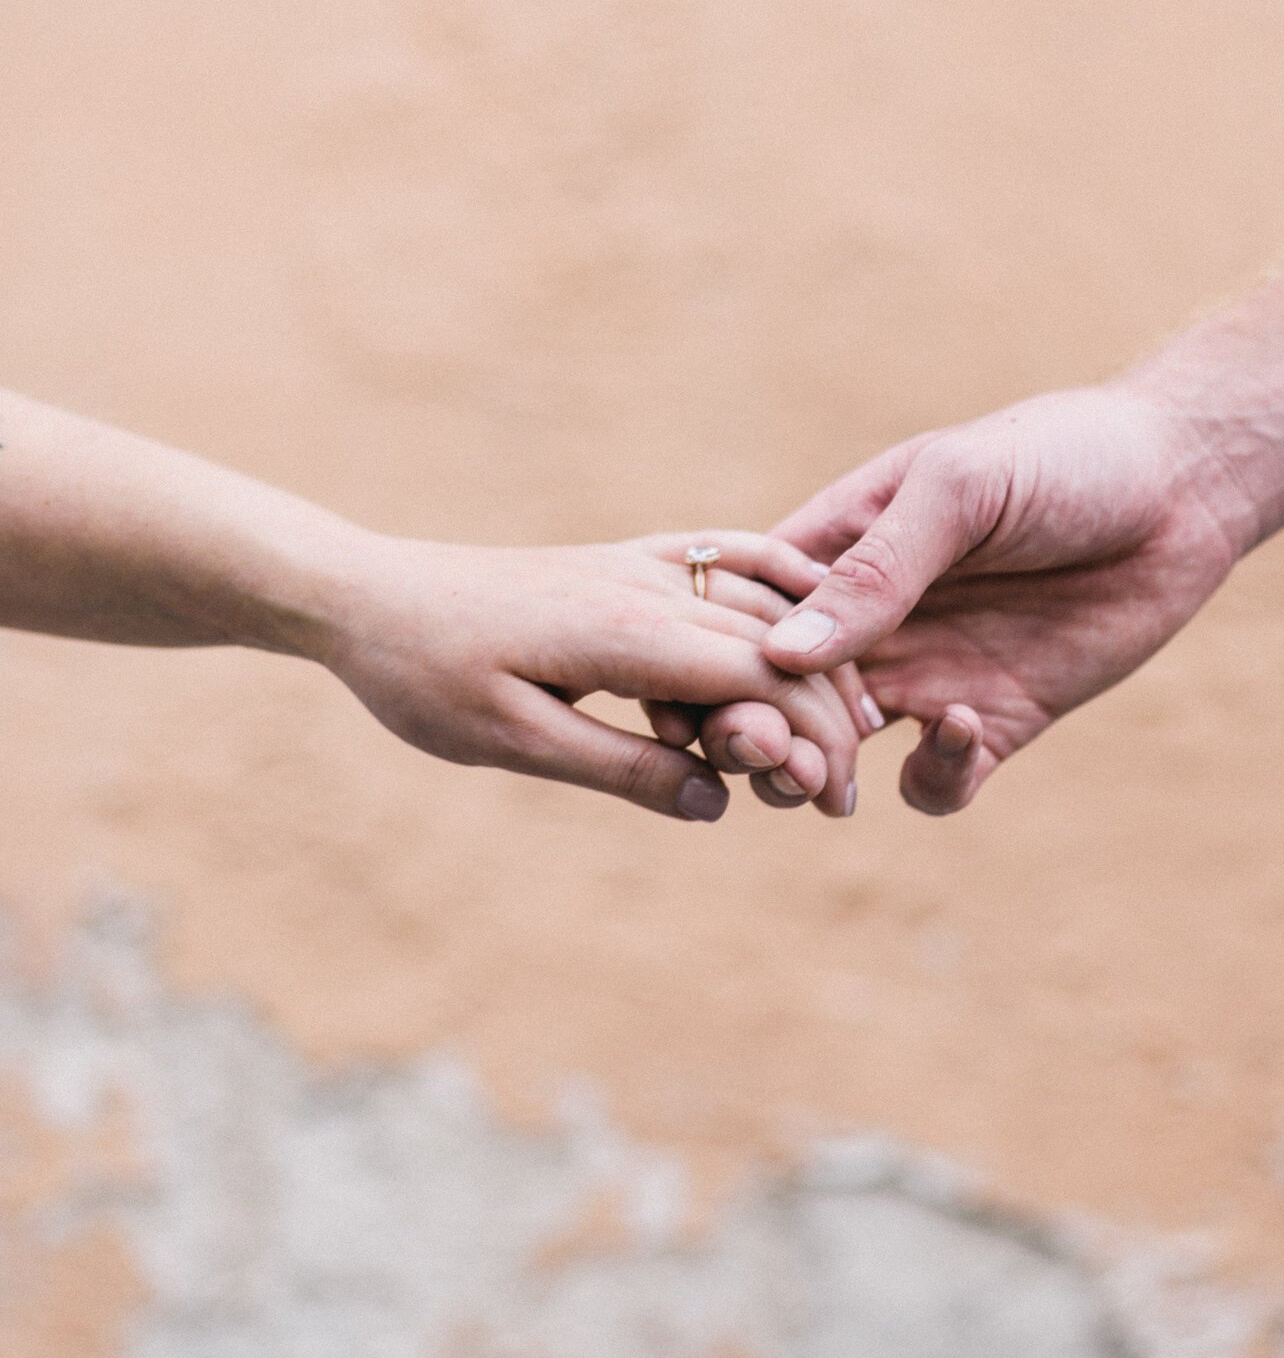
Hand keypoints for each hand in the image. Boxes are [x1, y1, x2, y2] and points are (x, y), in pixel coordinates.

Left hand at [311, 529, 861, 820]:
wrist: (369, 596)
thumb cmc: (427, 676)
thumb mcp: (514, 742)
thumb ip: (619, 768)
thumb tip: (714, 801)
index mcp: (628, 631)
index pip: (764, 677)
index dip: (813, 739)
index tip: (833, 800)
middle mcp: (650, 585)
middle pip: (780, 644)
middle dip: (827, 717)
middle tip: (841, 797)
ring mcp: (641, 564)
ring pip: (764, 603)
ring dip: (812, 665)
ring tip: (838, 735)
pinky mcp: (625, 560)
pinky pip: (727, 556)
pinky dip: (781, 582)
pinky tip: (813, 602)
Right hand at [746, 388, 1249, 812]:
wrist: (1183, 485)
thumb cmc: (1060, 456)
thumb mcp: (957, 490)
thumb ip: (874, 572)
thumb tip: (782, 657)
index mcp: (832, 551)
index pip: (737, 619)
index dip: (707, 661)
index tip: (707, 688)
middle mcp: (868, 623)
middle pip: (770, 699)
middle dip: (750, 734)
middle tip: (765, 750)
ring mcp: (927, 675)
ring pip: (834, 757)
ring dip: (816, 777)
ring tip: (835, 774)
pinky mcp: (995, 721)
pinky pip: (935, 781)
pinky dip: (934, 776)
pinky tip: (962, 729)